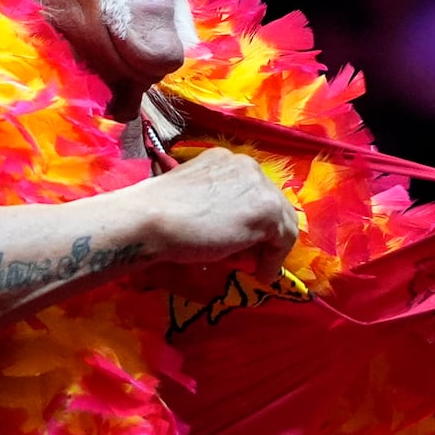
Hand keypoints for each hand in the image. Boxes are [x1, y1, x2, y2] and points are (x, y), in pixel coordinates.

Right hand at [136, 146, 300, 289]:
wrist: (151, 219)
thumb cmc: (159, 212)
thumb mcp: (193, 197)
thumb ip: (216, 204)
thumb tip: (231, 229)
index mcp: (224, 159)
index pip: (252, 190)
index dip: (251, 219)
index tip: (243, 242)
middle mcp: (246, 164)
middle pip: (272, 202)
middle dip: (266, 232)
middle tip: (253, 257)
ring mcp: (259, 185)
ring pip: (282, 220)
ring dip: (272, 247)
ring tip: (257, 268)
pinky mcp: (266, 209)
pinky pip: (283, 239)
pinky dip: (274, 260)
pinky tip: (260, 274)